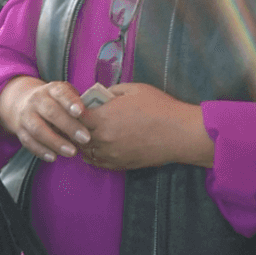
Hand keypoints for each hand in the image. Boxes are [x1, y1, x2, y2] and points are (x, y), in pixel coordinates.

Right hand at [0, 77, 90, 161]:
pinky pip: (29, 142)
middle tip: (85, 139)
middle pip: (51, 112)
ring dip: (55, 142)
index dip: (70, 102)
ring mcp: (26, 115)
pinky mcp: (20, 130)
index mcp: (51, 89)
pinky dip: (41, 150)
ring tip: (72, 152)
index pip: (60, 93)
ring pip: (38, 129)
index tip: (80, 112)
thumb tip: (97, 119)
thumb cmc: (55, 102)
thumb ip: (78, 104)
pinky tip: (54, 157)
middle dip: (69, 126)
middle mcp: (37, 100)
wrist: (22, 102)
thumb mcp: (65, 95)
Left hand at [78, 83, 210, 170]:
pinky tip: (95, 148)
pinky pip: (97, 162)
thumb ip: (111, 91)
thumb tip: (99, 95)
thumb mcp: (134, 89)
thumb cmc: (159, 108)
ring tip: (86, 135)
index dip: (74, 111)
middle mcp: (102, 138)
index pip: (75, 117)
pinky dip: (92, 155)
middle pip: (77, 135)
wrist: (181, 133)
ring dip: (83, 142)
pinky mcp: (120, 165)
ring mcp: (110, 154)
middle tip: (78, 122)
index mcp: (103, 118)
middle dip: (76, 127)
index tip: (78, 108)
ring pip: (85, 150)